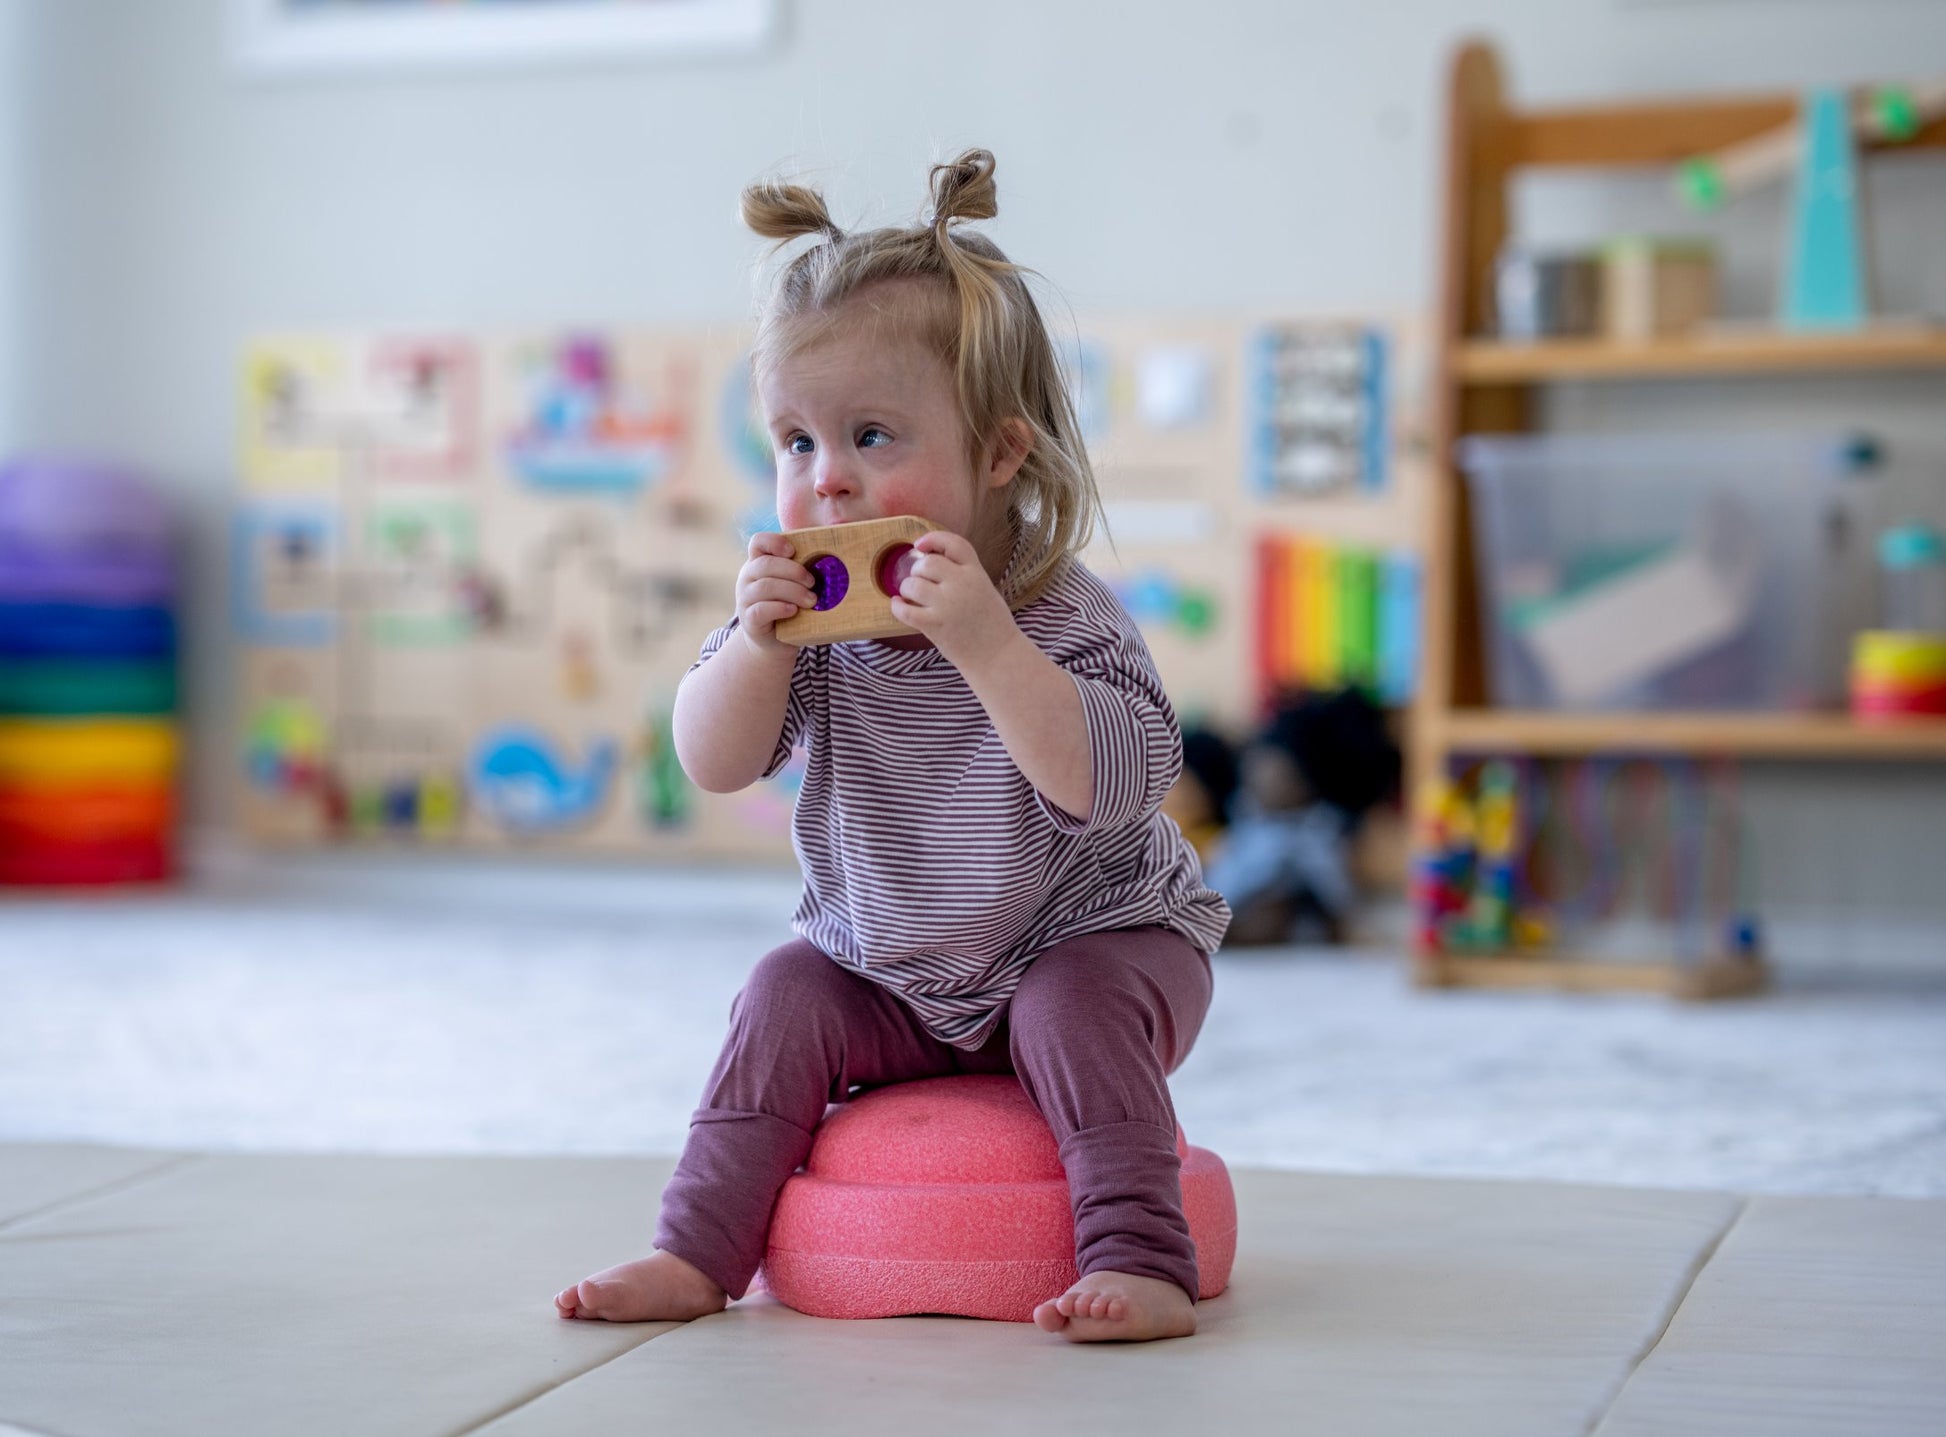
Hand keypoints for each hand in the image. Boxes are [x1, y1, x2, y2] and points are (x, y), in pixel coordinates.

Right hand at [734, 532, 813, 656]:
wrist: (774, 641)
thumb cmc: (790, 605)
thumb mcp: (795, 583)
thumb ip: (805, 567)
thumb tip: (837, 540)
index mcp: (758, 562)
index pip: (759, 542)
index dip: (775, 542)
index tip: (793, 551)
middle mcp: (747, 577)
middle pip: (765, 564)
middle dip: (794, 571)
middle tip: (813, 582)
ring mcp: (745, 598)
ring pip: (765, 587)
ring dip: (793, 591)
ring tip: (811, 600)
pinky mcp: (749, 619)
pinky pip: (761, 609)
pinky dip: (781, 608)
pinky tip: (794, 611)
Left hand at [890, 530, 1017, 671]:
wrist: (998, 655)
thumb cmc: (992, 624)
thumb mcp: (986, 589)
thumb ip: (965, 574)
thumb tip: (932, 561)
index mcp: (976, 573)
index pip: (953, 543)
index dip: (933, 539)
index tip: (919, 545)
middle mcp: (962, 584)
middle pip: (927, 563)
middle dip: (917, 570)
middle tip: (919, 581)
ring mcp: (947, 605)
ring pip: (912, 584)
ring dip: (907, 588)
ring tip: (911, 597)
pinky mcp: (934, 625)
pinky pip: (905, 611)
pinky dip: (897, 607)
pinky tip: (899, 606)